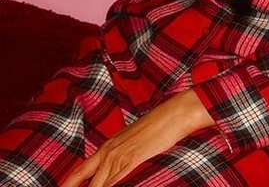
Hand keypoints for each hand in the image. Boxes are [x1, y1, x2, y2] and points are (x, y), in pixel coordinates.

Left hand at [62, 89, 212, 186]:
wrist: (177, 112)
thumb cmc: (160, 122)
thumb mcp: (136, 137)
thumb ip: (124, 151)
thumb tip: (118, 166)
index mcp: (110, 145)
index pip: (81, 170)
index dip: (69, 184)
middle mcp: (110, 151)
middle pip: (82, 177)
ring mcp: (120, 155)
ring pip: (98, 184)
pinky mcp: (132, 159)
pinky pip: (115, 181)